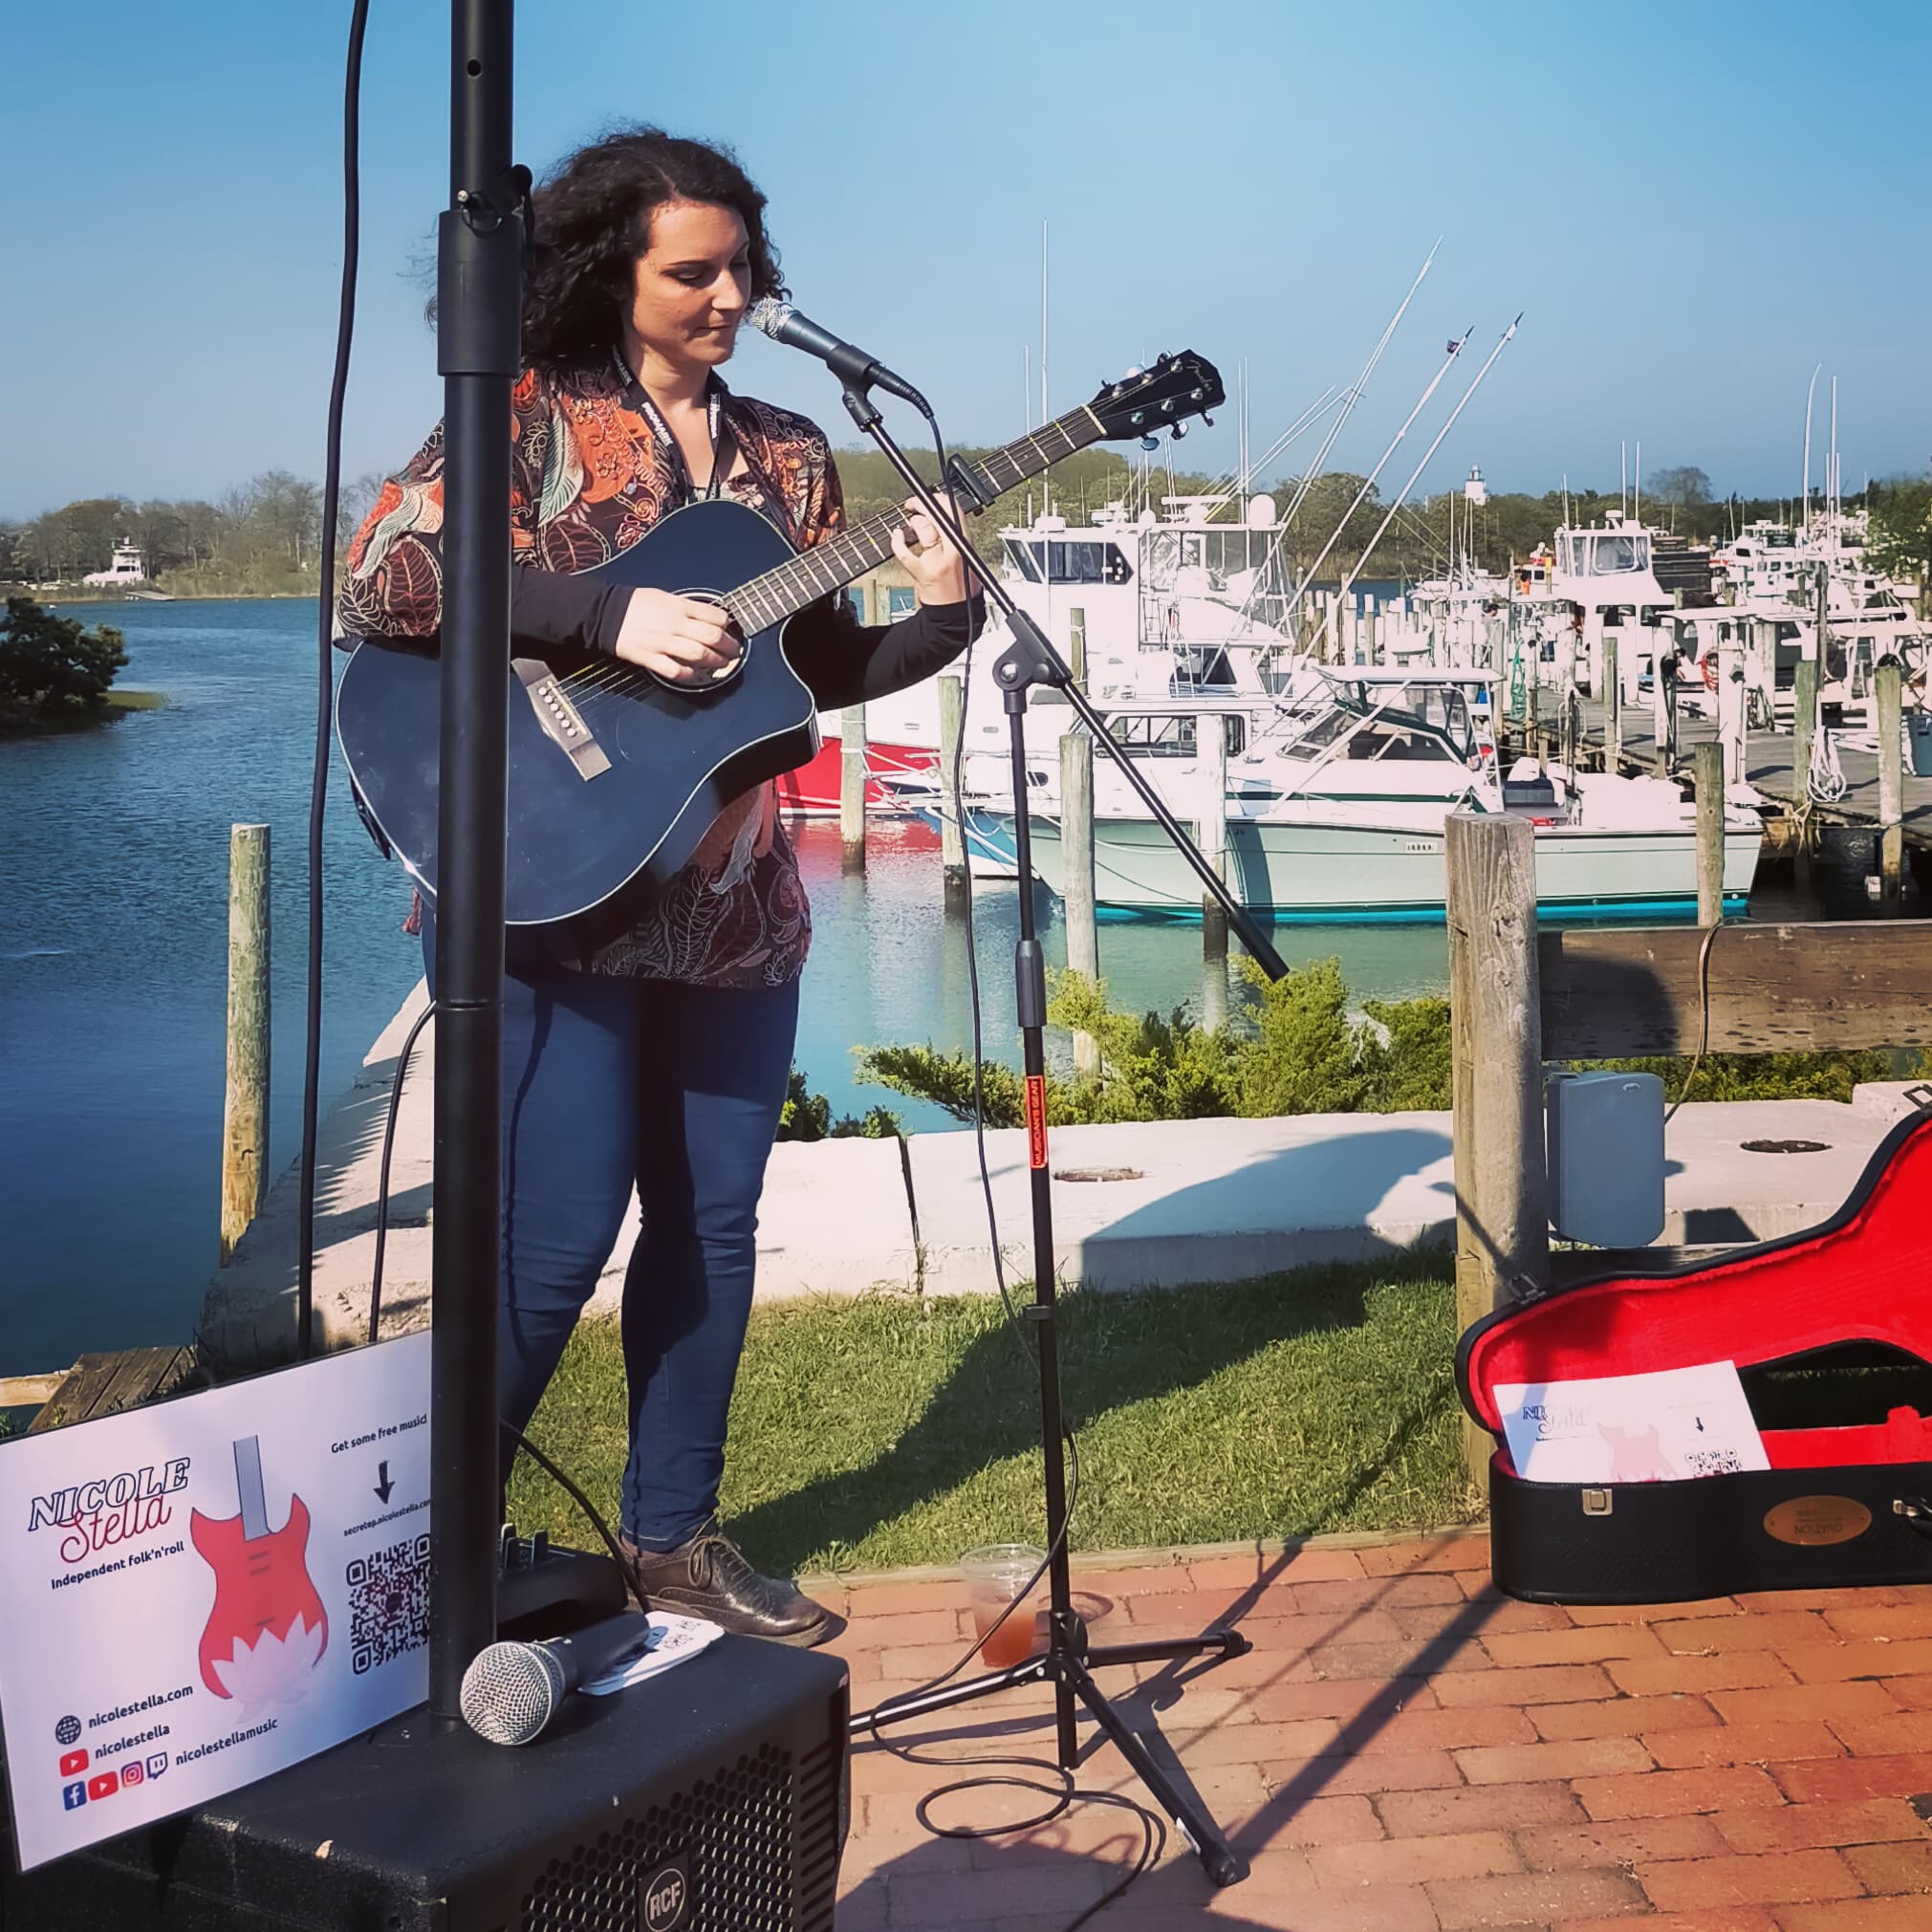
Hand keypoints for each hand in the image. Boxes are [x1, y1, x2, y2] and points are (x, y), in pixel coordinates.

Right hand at [612, 588, 742, 683]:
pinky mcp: (651, 658)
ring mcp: (663, 642)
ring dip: (715, 661)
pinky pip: (676, 670)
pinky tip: (696, 675)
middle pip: (712, 636)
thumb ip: (686, 607)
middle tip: (734, 651)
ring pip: (699, 654)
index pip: (714, 615)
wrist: (605, 613)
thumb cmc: (635, 604)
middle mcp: (674, 624)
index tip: (730, 630)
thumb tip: (707, 617)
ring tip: (721, 664)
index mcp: (679, 606)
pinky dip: (690, 675)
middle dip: (729, 646)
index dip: (727, 625)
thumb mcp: (664, 596)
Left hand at [889, 495, 969, 606]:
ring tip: (911, 525)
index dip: (938, 498)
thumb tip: (939, 513)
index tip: (929, 496)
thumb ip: (955, 535)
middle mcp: (952, 550)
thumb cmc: (963, 585)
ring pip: (922, 529)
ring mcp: (936, 561)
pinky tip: (897, 535)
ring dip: (913, 523)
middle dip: (920, 505)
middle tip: (912, 504)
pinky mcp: (922, 573)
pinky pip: (904, 552)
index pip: (953, 511)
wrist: (958, 613)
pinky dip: (897, 541)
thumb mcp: (968, 555)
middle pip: (935, 516)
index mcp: (965, 544)